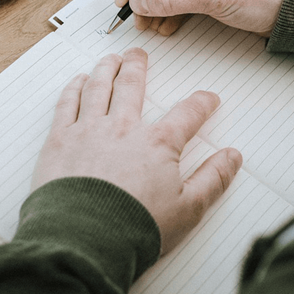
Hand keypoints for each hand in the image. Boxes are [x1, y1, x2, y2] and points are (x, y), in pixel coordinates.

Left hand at [32, 47, 241, 253]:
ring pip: (99, 88)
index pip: (187, 114)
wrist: (84, 239)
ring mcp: (89, 130)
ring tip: (110, 58)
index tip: (208, 98)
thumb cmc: (134, 228)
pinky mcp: (60, 141)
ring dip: (106, 69)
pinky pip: (67, 104)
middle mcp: (123, 128)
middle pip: (132, 87)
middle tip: (138, 54)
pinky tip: (78, 81)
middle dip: (138, 67)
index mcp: (157, 144)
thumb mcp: (188, 209)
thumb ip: (212, 179)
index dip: (201, 103)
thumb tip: (232, 157)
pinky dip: (73, 88)